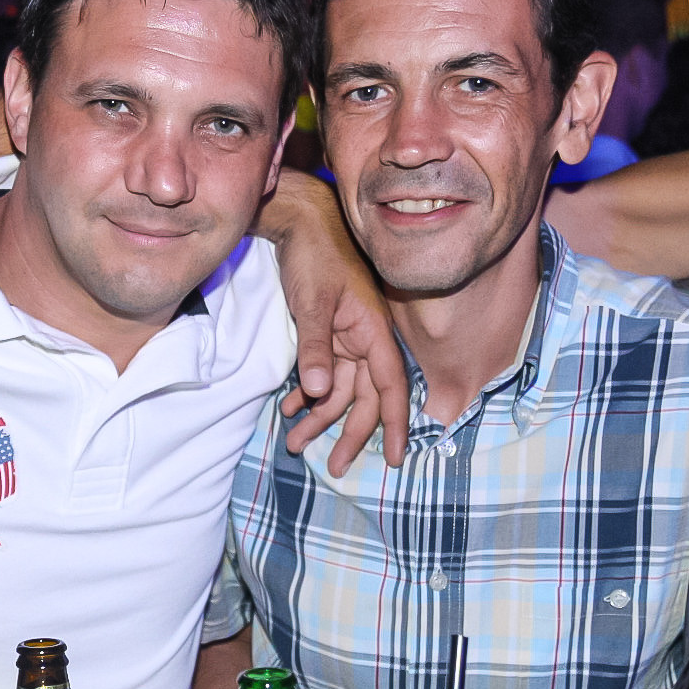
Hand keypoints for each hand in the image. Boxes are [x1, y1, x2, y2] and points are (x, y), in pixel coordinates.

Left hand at [258, 170, 407, 474]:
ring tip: (295, 444)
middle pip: (365, 398)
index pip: (391, 387)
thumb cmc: (314, 256)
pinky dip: (306, 394)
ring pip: (339, 391)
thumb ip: (315, 347)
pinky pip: (322, 374)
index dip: (395, 423)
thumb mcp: (313, 302)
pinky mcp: (327, 334)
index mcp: (373, 333)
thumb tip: (317, 391)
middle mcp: (365, 340)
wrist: (299, 221)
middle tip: (336, 466)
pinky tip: (289, 409)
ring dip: (319, 418)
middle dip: (350, 434)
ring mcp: (346, 339)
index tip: (399, 458)